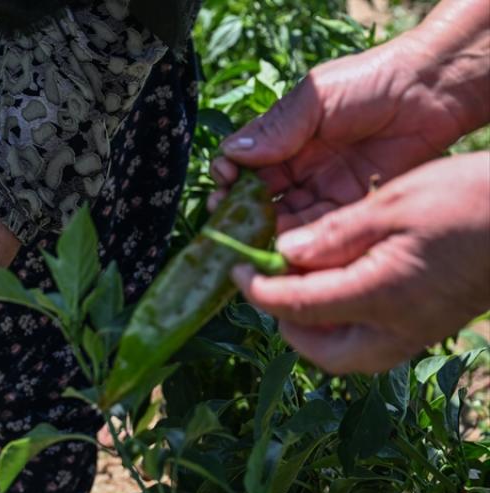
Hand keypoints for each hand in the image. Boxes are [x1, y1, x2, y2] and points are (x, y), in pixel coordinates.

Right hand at [209, 2, 489, 229]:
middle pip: (257, 199)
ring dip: (266, 232)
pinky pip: (318, 231)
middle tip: (228, 223)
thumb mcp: (314, 98)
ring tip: (253, 241)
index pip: (242, 165)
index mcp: (282, 139)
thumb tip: (232, 156)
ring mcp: (322, 190)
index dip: (228, 176)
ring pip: (283, 220)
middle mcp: (297, 168)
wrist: (430, 91)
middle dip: (239, 213)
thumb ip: (276, 128)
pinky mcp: (349, 208)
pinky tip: (285, 248)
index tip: (224, 181)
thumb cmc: (370, 81)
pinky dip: (300, 242)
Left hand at [231, 153, 489, 374]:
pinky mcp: (425, 331)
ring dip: (312, 323)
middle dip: (284, 318)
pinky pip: (368, 342)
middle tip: (268, 277)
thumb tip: (282, 253)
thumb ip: (334, 234)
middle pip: (316, 348)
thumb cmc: (473, 199)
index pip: (296, 307)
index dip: (256, 289)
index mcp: (382, 295)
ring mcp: (415, 336)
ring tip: (300, 278)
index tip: (234, 268)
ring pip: (342, 352)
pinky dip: (341, 322)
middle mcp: (396, 330)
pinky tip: (337, 281)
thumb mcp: (394, 203)